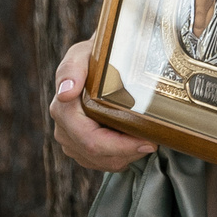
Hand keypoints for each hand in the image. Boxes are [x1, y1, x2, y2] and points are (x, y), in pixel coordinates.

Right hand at [49, 39, 154, 171]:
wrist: (100, 62)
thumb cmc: (95, 56)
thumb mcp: (84, 53)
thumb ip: (72, 68)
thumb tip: (65, 94)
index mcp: (62, 110)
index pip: (91, 141)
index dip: (121, 146)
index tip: (149, 141)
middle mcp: (63, 130)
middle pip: (99, 156)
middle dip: (129, 152)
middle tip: (154, 140)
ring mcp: (71, 142)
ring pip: (104, 163)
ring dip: (128, 155)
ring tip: (145, 136)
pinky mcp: (82, 150)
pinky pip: (105, 163)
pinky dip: (123, 156)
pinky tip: (133, 139)